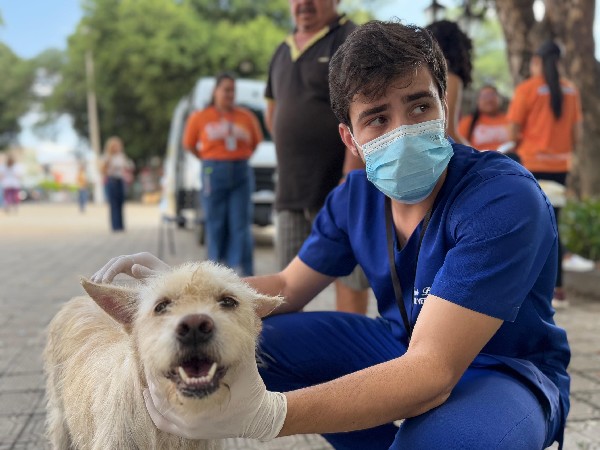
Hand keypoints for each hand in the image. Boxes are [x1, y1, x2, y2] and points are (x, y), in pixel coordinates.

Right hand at [91, 252, 169, 282]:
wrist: (178, 284)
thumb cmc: (170, 282)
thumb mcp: (160, 279)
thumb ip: (148, 274)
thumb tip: (133, 267)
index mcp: (144, 258)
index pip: (122, 261)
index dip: (111, 271)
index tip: (103, 282)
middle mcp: (138, 258)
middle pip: (116, 261)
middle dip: (104, 271)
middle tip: (95, 283)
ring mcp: (136, 262)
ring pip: (115, 264)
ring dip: (104, 272)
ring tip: (93, 283)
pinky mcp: (135, 269)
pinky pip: (118, 269)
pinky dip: (109, 274)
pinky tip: (100, 282)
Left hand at [142, 356, 286, 440]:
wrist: (261, 416)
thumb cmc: (251, 390)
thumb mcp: (243, 365)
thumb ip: (233, 344)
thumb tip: (220, 321)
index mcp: (200, 406)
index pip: (169, 386)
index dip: (160, 369)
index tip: (156, 354)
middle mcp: (190, 422)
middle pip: (159, 398)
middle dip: (154, 377)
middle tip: (149, 360)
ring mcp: (189, 430)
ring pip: (159, 411)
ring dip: (152, 393)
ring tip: (150, 374)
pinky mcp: (191, 432)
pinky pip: (164, 423)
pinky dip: (155, 409)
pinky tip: (150, 395)